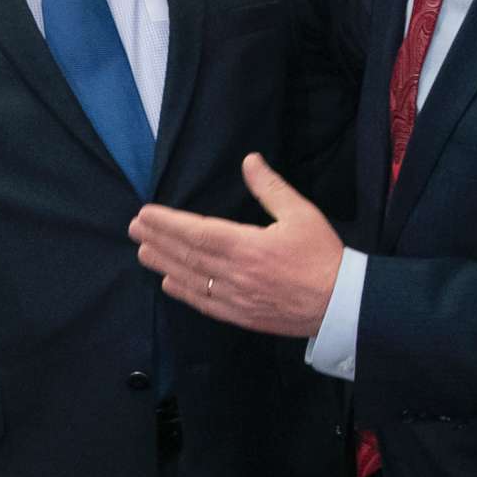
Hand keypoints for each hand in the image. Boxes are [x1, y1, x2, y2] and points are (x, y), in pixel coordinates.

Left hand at [129, 154, 342, 339]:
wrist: (342, 303)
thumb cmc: (322, 255)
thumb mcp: (301, 214)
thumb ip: (270, 188)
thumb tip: (249, 160)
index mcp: (248, 246)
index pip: (197, 232)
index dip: (168, 223)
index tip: (146, 213)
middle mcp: (236, 274)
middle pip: (187, 255)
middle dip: (158, 240)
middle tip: (134, 228)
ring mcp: (236, 298)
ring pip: (191, 280)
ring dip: (164, 265)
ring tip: (143, 252)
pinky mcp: (241, 316)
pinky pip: (205, 304)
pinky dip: (184, 293)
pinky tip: (169, 284)